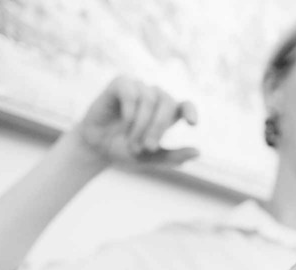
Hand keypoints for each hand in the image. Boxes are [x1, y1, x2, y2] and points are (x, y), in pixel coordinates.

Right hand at [68, 76, 199, 167]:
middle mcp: (155, 98)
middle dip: (159, 127)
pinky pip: (131, 92)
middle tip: (148, 147)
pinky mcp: (120, 84)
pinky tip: (125, 123)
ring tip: (131, 143)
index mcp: (167, 114)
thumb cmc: (126, 151)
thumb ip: (174, 157)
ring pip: (149, 99)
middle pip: (167, 102)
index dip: (191, 111)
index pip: (185, 105)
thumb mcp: (152, 159)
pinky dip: (130, 111)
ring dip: (141, 125)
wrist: (97, 148)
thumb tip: (198, 152)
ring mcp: (138, 88)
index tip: (192, 124)